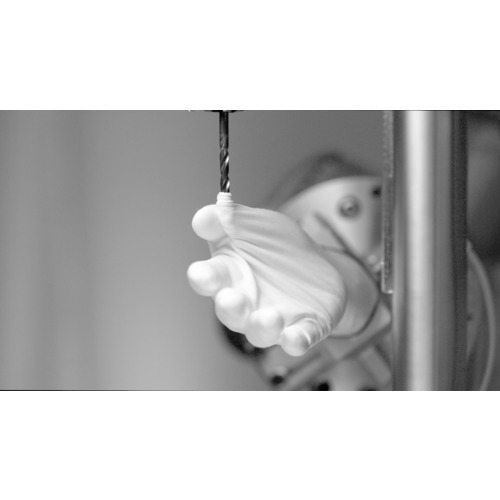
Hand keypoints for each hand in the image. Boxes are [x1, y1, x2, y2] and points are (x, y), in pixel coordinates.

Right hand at [187, 193, 346, 355]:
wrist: (319, 270)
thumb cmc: (278, 248)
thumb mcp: (258, 225)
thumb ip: (234, 219)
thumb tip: (208, 214)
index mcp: (229, 272)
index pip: (208, 276)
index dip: (202, 275)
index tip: (201, 270)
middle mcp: (244, 301)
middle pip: (228, 309)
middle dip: (228, 306)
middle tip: (229, 298)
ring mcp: (271, 318)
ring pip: (259, 331)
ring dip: (261, 326)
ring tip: (269, 317)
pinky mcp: (300, 329)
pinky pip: (296, 339)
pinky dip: (295, 341)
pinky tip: (296, 340)